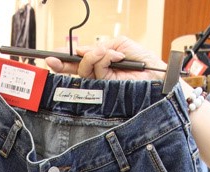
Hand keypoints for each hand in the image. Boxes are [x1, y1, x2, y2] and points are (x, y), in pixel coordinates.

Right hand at [46, 37, 166, 81]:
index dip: (65, 62)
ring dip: (94, 56)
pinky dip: (104, 59)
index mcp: (102, 65)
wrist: (158, 75)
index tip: (50, 58)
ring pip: (85, 71)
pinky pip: (98, 72)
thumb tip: (83, 50)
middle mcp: (100, 76)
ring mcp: (103, 84)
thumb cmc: (144, 61)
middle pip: (76, 70)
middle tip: (52, 61)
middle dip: (64, 64)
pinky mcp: (108, 89)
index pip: (80, 64)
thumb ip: (104, 46)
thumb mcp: (122, 45)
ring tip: (109, 53)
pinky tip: (115, 57)